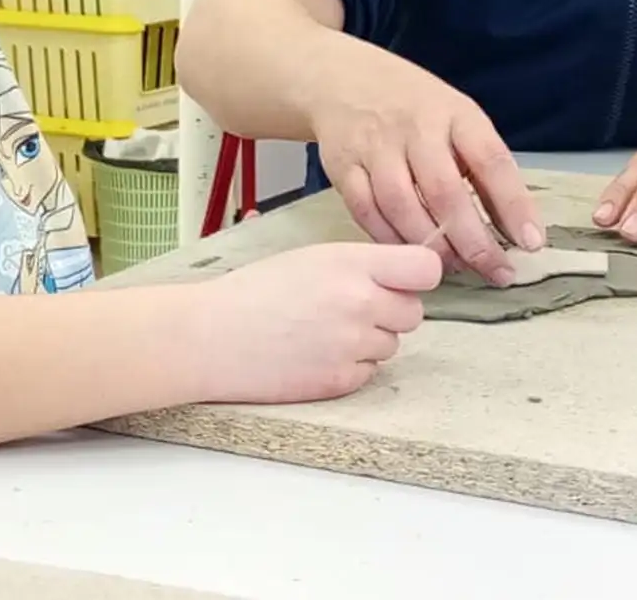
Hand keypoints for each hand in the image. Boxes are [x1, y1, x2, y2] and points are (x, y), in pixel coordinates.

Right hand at [191, 243, 442, 403]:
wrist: (210, 337)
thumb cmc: (252, 293)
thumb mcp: (310, 257)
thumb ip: (360, 264)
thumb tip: (400, 275)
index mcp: (351, 263)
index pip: (426, 269)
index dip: (417, 276)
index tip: (405, 279)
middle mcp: (360, 302)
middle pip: (413, 313)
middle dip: (390, 311)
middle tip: (351, 308)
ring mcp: (352, 344)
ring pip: (390, 345)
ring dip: (368, 340)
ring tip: (323, 331)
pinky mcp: (340, 380)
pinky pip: (368, 373)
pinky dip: (349, 366)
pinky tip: (314, 353)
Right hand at [308, 45, 543, 284]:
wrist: (342, 78)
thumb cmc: (413, 106)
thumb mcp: (457, 117)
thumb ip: (482, 167)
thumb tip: (516, 227)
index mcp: (454, 113)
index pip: (491, 160)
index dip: (514, 204)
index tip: (531, 241)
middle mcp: (415, 128)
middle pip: (445, 192)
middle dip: (473, 241)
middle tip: (495, 271)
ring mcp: (375, 147)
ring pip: (402, 206)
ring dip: (430, 246)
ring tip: (453, 267)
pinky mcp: (344, 167)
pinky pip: (367, 212)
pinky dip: (389, 240)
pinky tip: (407, 255)